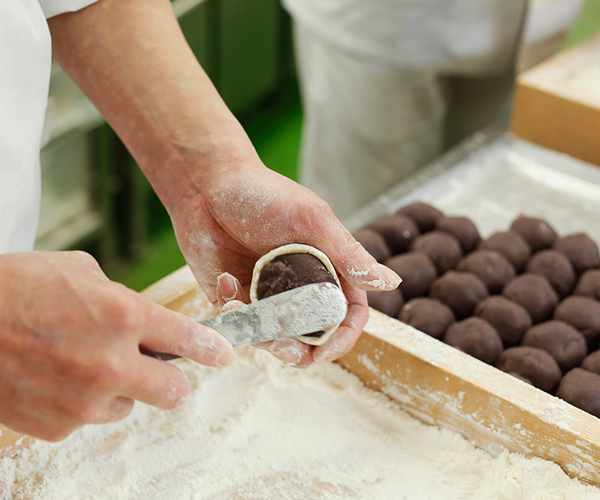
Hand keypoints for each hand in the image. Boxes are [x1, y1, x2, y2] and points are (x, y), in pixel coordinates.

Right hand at [0, 249, 231, 440]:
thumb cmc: (12, 286)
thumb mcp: (80, 271)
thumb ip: (120, 299)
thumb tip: (141, 322)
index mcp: (122, 316)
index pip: (187, 340)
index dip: (213, 350)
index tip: (224, 356)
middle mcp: (110, 364)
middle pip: (172, 392)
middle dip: (171, 382)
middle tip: (159, 373)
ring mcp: (84, 401)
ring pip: (128, 406)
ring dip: (118, 390)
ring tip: (80, 364)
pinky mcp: (58, 427)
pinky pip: (87, 418)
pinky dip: (80, 402)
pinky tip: (52, 378)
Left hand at [169, 163, 400, 367]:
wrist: (207, 183)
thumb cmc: (264, 192)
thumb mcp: (312, 220)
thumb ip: (348, 254)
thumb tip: (392, 283)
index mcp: (329, 269)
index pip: (348, 315)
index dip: (342, 338)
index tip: (325, 351)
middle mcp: (302, 287)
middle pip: (313, 335)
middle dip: (300, 348)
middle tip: (281, 345)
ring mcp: (269, 296)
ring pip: (275, 337)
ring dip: (262, 335)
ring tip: (245, 311)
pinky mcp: (237, 298)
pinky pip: (241, 324)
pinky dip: (234, 314)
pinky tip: (225, 281)